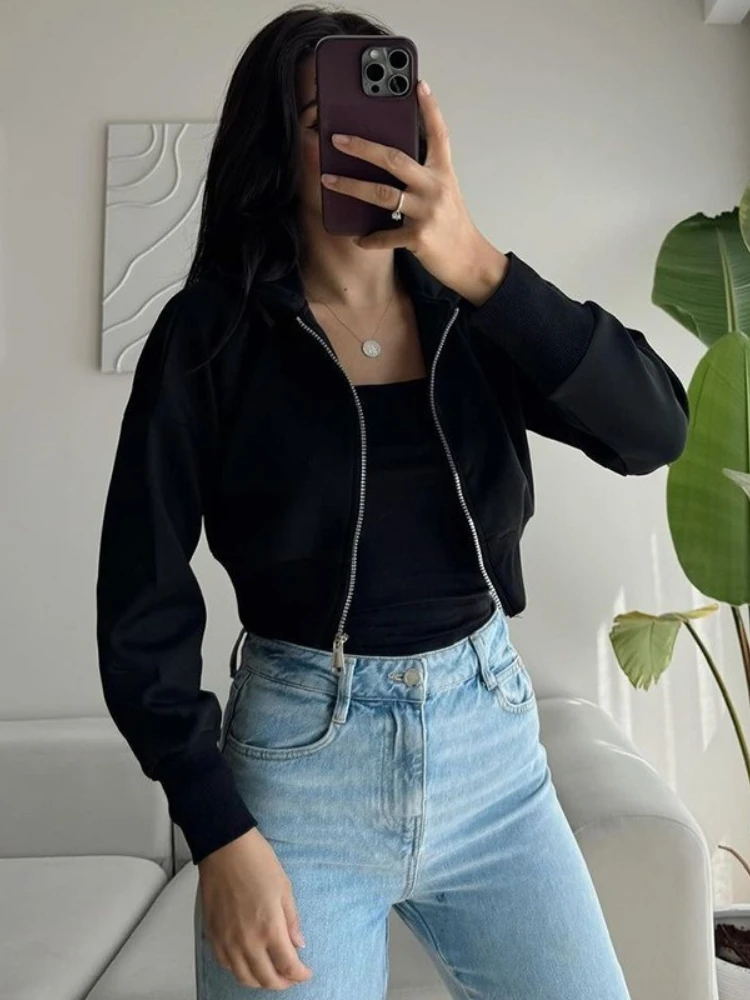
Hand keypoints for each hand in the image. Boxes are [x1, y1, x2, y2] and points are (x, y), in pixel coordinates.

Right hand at [198, 826, 312, 989]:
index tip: (305, 972)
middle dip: (283, 982)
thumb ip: (292, 920)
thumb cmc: (256, 861)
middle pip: (266, 979)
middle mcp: (247, 941)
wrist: (225, 848)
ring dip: (260, 981)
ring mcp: (227, 940)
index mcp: (269, 928)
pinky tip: (248, 962)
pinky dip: (239, 970)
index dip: (300, 975)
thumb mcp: (285, 888)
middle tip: (291, 976)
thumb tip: (298, 943)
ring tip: (271, 973)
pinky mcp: (213, 935)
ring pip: (244, 978)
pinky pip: (226, 965)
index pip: (288, 966)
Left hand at [320, 79, 508, 306]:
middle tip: (337, 139)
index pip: (439, 134)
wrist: (470, 260)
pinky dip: (370, 237)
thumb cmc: (453, 225)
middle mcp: (435, 187)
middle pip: (394, 159)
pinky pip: (385, 235)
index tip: (417, 84)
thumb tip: (391, 160)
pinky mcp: (418, 238)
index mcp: (443, 173)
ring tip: (329, 180)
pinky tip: (358, 237)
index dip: (429, 108)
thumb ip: (424, 175)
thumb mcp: (446, 192)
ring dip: (351, 186)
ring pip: (382, 194)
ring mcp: (427, 212)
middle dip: (363, 147)